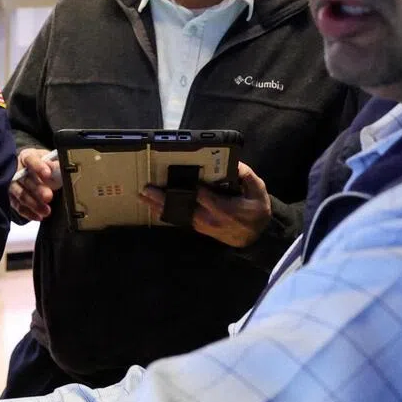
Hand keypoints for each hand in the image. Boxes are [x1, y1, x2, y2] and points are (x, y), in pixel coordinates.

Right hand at [9, 147, 60, 221]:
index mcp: (26, 157)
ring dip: (33, 204)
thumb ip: (54, 164)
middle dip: (37, 189)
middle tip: (48, 196)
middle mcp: (16, 170)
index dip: (38, 167)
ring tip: (46, 211)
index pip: (30, 160)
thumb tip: (59, 168)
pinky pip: (18, 206)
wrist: (30, 171)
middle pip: (25, 180)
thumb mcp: (49, 159)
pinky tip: (39, 216)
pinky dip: (28, 213)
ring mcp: (12, 184)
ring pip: (20, 194)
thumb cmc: (41, 164)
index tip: (48, 174)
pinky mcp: (11, 197)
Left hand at [142, 161, 271, 246]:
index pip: (202, 196)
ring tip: (143, 197)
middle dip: (163, 198)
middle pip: (183, 206)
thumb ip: (247, 176)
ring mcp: (201, 225)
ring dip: (159, 206)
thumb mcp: (258, 191)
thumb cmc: (257, 212)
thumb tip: (235, 164)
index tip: (174, 178)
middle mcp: (209, 218)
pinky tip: (153, 207)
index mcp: (224, 208)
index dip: (187, 188)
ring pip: (177, 214)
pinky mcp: (198, 228)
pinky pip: (179, 220)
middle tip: (147, 189)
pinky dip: (165, 213)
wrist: (256, 238)